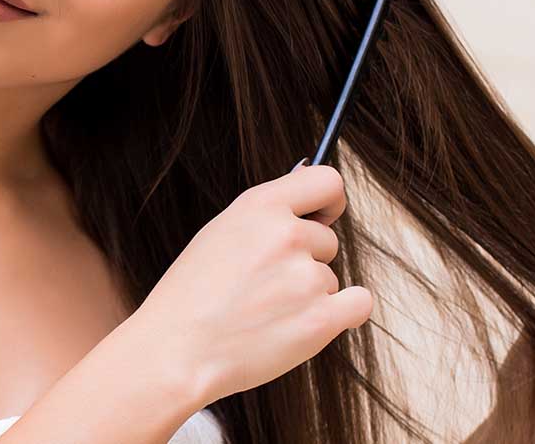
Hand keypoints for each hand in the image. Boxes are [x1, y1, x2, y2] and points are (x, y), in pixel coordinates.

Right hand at [130, 162, 372, 406]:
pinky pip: (359, 303)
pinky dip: (342, 313)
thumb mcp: (221, 233)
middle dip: (306, 260)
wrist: (175, 352)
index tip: (325, 216)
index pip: (327, 181)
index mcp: (260, 206)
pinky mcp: (320, 319)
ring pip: (330, 278)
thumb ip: (267, 215)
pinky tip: (311, 320)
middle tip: (268, 284)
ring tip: (267, 312)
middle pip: (328, 240)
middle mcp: (286, 235)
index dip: (330, 201)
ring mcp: (305, 277)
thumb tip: (310, 199)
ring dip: (310, 294)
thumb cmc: (191, 296)